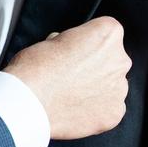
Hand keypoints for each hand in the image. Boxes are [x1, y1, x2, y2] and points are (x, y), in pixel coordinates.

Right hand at [2, 16, 129, 139]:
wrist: (27, 103)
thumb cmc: (35, 69)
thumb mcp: (52, 39)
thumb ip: (75, 43)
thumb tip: (75, 51)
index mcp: (108, 34)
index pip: (106, 33)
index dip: (86, 43)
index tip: (75, 51)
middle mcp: (120, 60)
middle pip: (112, 60)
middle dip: (95, 66)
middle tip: (70, 75)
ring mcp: (120, 89)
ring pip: (111, 85)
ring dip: (96, 89)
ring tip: (70, 95)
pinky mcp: (114, 113)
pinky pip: (108, 108)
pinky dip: (95, 110)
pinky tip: (75, 109)